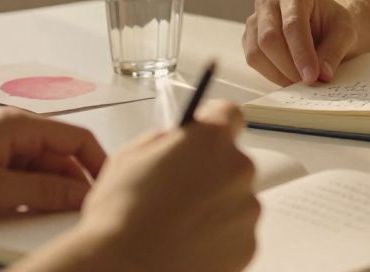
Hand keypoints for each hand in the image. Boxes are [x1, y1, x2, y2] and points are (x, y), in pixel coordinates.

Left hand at [0, 109, 106, 222]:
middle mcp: (13, 130)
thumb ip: (44, 191)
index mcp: (19, 125)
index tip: (108, 191)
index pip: (78, 138)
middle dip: (76, 184)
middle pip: (62, 155)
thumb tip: (81, 194)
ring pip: (43, 168)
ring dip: (52, 191)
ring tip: (55, 218)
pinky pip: (22, 177)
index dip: (98, 165)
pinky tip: (27, 213)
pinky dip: (31, 194)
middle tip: (83, 214)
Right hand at [21, 100, 258, 271]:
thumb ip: (162, 141)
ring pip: (235, 199)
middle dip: (210, 171)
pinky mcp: (248, 245)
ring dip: (215, 206)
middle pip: (232, 161)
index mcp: (210, 140)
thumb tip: (174, 144)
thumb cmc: (121, 216)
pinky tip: (187, 245)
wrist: (126, 270)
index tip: (201, 135)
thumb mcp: (128, 157)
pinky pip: (236, 233)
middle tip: (178, 192)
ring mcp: (247, 209)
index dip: (213, 123)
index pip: (229, 114)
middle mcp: (237, 170)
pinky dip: (218, 238)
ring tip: (178, 226)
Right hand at [244, 0, 357, 84]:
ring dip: (279, 73)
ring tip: (300, 81)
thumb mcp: (345, 32)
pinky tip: (289, 76)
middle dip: (289, 66)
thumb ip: (334, 51)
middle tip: (307, 82)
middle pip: (269, 38)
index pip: (292, 25)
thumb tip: (322, 74)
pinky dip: (271, 74)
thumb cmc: (332, 23)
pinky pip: (253, 60)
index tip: (311, 77)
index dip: (301, 54)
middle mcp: (268, 1)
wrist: (321, 23)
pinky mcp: (249, 38)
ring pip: (256, 52)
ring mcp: (255, 19)